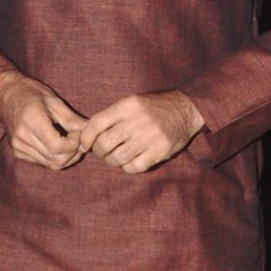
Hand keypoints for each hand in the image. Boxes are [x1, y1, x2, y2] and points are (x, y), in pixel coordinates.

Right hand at [0, 71, 86, 169]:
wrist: (7, 94)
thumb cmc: (32, 93)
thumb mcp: (54, 101)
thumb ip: (71, 119)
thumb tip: (89, 131)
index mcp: (32, 121)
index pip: (58, 147)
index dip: (74, 144)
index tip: (78, 132)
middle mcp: (23, 137)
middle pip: (57, 160)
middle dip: (73, 153)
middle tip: (78, 139)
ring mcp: (19, 147)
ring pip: (51, 164)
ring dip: (66, 156)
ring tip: (69, 141)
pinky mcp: (18, 153)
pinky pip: (43, 162)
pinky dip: (54, 157)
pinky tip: (57, 143)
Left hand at [78, 91, 204, 173]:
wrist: (185, 110)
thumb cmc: (153, 108)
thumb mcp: (132, 103)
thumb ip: (111, 116)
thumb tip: (85, 133)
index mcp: (128, 105)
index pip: (97, 123)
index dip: (86, 137)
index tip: (84, 144)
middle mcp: (138, 120)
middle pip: (104, 143)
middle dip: (98, 151)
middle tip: (102, 152)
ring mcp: (149, 137)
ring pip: (117, 158)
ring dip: (111, 161)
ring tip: (115, 157)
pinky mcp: (160, 151)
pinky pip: (134, 167)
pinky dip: (127, 167)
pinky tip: (130, 161)